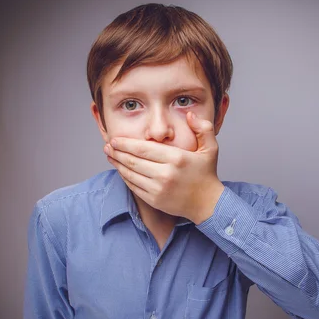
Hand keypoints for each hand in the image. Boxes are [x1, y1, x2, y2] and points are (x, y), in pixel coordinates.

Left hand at [104, 111, 224, 223]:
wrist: (208, 203)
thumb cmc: (206, 174)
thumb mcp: (211, 148)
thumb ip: (203, 128)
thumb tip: (190, 114)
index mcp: (177, 158)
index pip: (144, 149)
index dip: (126, 144)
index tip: (115, 139)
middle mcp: (166, 174)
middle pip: (133, 161)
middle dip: (117, 152)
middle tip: (108, 146)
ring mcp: (158, 189)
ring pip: (131, 174)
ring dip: (117, 164)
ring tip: (110, 156)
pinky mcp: (154, 200)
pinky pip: (134, 187)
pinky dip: (125, 177)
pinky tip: (120, 170)